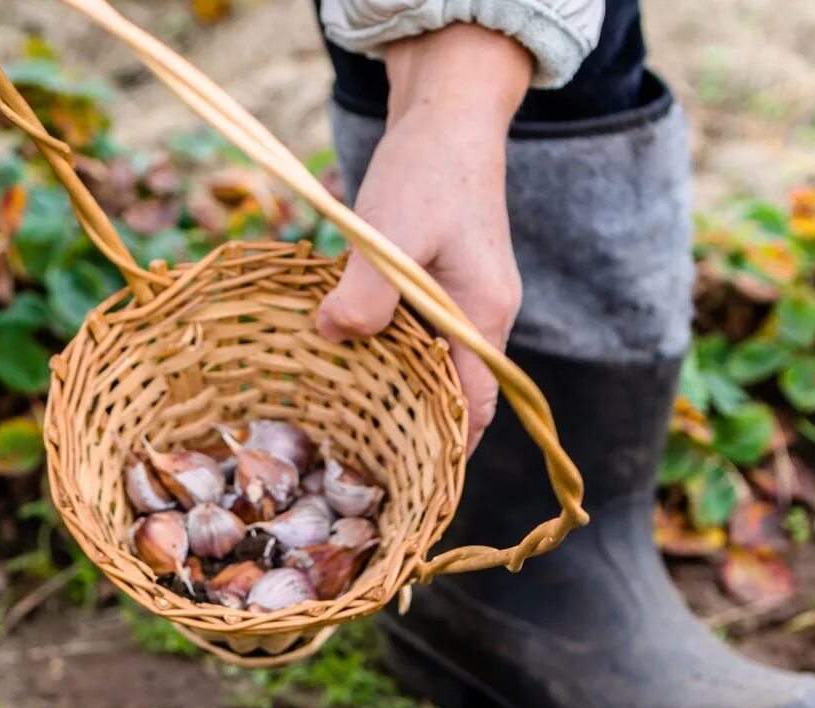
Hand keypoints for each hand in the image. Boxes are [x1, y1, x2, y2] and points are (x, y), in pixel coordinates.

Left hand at [315, 24, 532, 453]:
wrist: (447, 114)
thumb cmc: (426, 168)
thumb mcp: (390, 230)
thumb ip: (365, 293)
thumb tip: (332, 337)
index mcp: (482, 316)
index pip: (475, 408)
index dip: (446, 451)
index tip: (406, 485)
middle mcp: (482, 316)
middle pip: (456, 395)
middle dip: (416, 430)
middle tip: (361, 464)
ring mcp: (464, 299)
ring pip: (434, 366)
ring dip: (397, 389)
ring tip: (346, 421)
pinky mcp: (441, 282)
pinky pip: (419, 335)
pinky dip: (389, 353)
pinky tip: (346, 357)